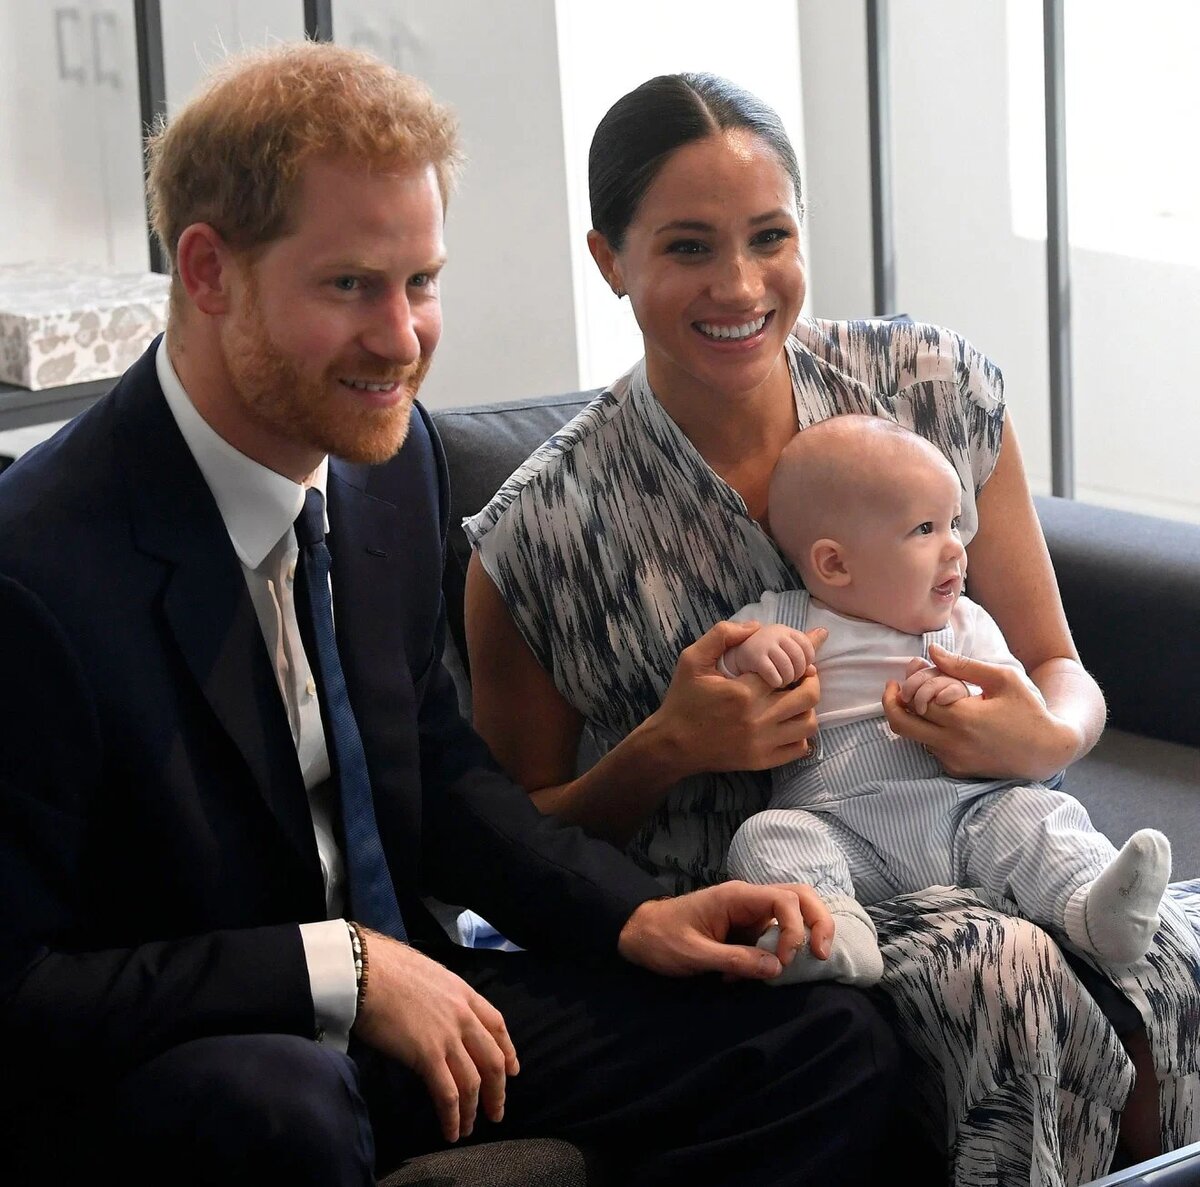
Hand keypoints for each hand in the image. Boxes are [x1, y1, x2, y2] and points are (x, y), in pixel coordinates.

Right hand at [352, 931, 518, 1142]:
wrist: (367, 970)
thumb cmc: (387, 967)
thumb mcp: (429, 974)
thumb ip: (442, 996)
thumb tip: (436, 1012)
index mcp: (464, 993)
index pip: (497, 1025)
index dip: (507, 1050)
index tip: (512, 1070)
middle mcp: (463, 1016)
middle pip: (492, 1059)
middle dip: (498, 1090)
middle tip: (497, 1111)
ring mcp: (448, 1037)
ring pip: (473, 1082)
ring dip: (473, 1110)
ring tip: (470, 1129)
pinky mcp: (428, 1056)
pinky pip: (448, 1094)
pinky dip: (453, 1116)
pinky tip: (451, 1130)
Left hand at [617, 881, 833, 979]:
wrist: (638, 934)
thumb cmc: (661, 940)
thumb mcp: (694, 954)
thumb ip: (735, 960)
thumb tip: (778, 968)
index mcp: (736, 896)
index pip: (785, 899)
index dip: (795, 929)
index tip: (785, 961)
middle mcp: (748, 899)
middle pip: (799, 897)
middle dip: (818, 922)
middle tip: (821, 955)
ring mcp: (749, 913)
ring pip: (792, 914)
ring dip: (800, 938)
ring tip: (797, 965)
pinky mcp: (746, 928)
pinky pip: (774, 935)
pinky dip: (776, 954)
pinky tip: (758, 974)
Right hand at [654, 620, 826, 776]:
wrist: (672, 745)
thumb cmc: (683, 700)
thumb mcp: (692, 659)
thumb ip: (721, 635)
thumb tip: (756, 626)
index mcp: (743, 692)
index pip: (789, 669)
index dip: (801, 659)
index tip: (802, 654)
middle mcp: (758, 719)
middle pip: (808, 696)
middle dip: (811, 680)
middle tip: (802, 675)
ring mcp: (762, 743)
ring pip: (809, 724)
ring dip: (808, 708)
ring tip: (795, 699)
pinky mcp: (762, 761)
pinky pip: (799, 748)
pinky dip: (802, 734)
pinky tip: (788, 724)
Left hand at [882, 644, 1080, 779]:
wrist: (1048, 751)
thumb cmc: (1028, 710)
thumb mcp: (1002, 679)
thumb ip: (963, 665)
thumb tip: (931, 651)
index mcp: (963, 718)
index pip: (917, 699)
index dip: (910, 683)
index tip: (910, 671)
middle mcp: (953, 743)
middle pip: (901, 724)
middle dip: (891, 703)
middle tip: (893, 688)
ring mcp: (953, 760)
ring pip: (914, 737)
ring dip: (912, 717)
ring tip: (925, 699)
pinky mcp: (957, 771)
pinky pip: (930, 749)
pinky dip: (928, 732)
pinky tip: (944, 719)